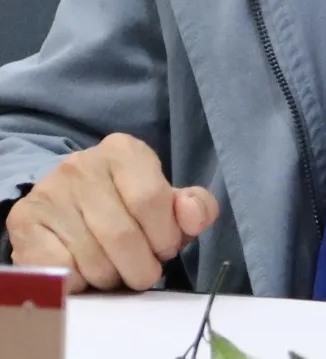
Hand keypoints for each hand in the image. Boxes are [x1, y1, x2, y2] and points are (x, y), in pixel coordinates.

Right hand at [7, 133, 218, 292]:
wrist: (68, 207)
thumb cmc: (126, 206)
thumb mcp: (165, 202)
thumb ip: (193, 208)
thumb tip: (191, 213)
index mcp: (124, 151)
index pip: (151, 199)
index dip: (164, 236)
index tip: (164, 249)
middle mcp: (83, 164)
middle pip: (122, 235)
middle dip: (139, 267)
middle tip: (140, 272)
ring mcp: (51, 191)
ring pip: (92, 259)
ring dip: (110, 278)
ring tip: (113, 269)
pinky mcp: (25, 221)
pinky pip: (60, 270)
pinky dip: (79, 282)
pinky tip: (84, 271)